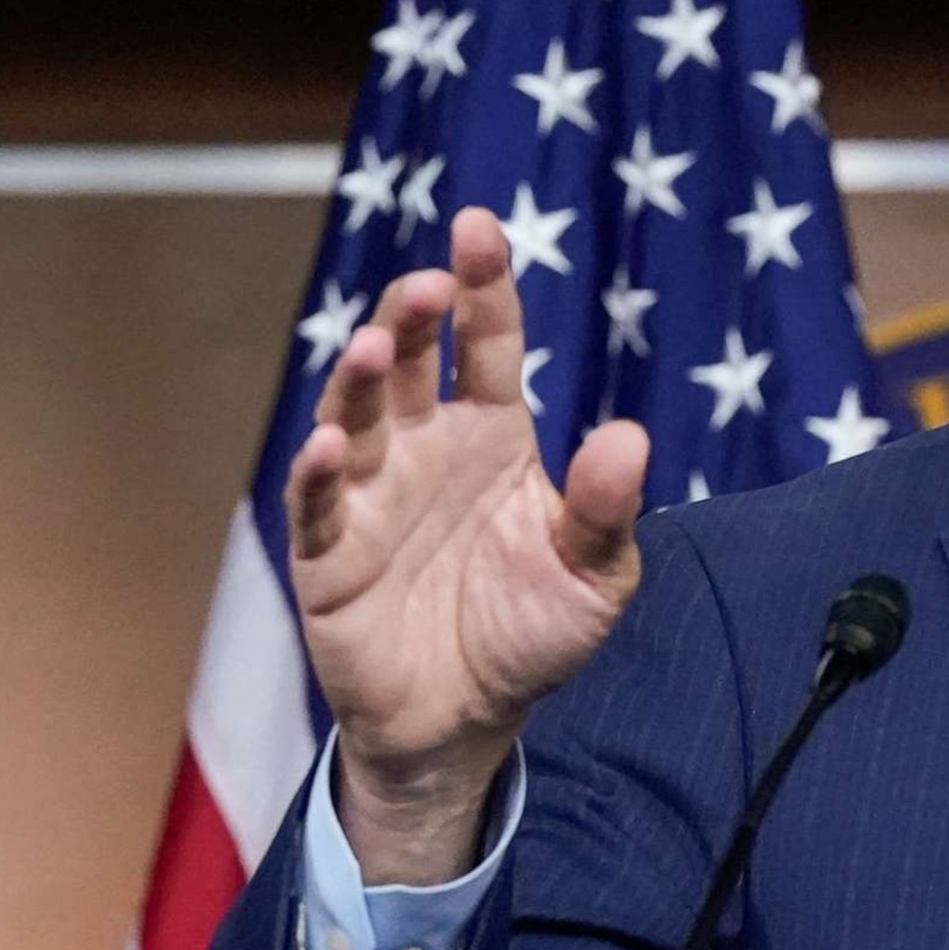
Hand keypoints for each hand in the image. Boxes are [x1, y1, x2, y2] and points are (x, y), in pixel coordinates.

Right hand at [285, 207, 649, 883]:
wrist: (469, 721)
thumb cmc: (533, 632)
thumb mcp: (597, 577)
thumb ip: (607, 509)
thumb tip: (631, 436)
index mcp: (494, 437)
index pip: (487, 346)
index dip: (483, 288)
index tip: (478, 227)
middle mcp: (425, 449)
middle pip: (410, 365)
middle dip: (411, 319)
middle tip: (426, 285)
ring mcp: (370, 495)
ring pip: (355, 417)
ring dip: (358, 380)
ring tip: (371, 346)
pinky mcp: (329, 554)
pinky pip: (317, 505)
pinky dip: (317, 473)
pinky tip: (328, 446)